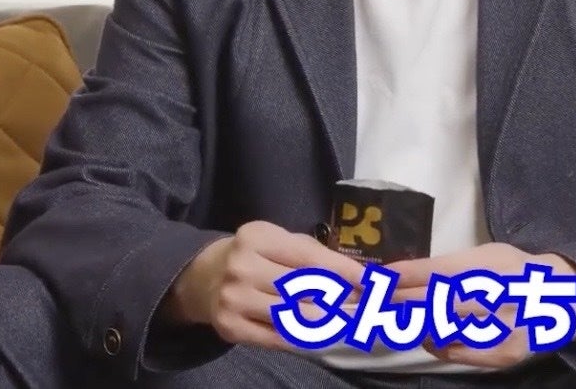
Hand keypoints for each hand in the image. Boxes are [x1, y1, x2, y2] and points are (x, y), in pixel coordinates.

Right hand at [163, 220, 367, 350]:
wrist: (201, 278)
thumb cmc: (254, 256)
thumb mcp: (278, 241)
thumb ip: (313, 253)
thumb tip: (359, 274)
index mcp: (258, 237)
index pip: (310, 257)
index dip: (344, 271)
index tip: (373, 282)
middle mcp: (243, 267)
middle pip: (304, 289)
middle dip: (341, 299)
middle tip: (368, 306)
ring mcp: (233, 299)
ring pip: (294, 316)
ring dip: (328, 321)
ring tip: (351, 321)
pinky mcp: (230, 327)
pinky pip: (277, 337)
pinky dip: (304, 337)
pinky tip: (321, 334)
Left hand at [387, 242, 575, 367]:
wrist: (565, 300)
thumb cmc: (517, 272)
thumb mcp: (486, 256)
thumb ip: (448, 267)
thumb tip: (398, 275)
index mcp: (494, 266)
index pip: (438, 272)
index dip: (403, 277)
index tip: (373, 279)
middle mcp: (502, 297)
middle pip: (436, 303)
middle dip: (397, 303)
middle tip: (368, 302)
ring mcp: (503, 330)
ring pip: (442, 331)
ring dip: (411, 324)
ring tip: (391, 317)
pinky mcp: (504, 355)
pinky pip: (456, 353)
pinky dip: (434, 344)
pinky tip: (426, 335)